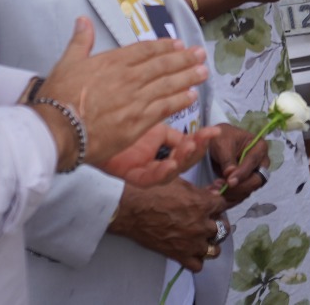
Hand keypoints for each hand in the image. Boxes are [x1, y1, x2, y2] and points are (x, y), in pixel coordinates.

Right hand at [41, 17, 208, 169]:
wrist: (59, 129)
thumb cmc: (59, 96)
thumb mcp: (67, 62)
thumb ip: (80, 41)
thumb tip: (83, 20)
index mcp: (113, 61)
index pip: (145, 50)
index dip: (164, 46)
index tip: (178, 43)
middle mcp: (129, 78)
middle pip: (163, 65)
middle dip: (184, 59)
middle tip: (200, 54)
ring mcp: (136, 100)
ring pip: (168, 85)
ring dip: (188, 77)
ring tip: (203, 72)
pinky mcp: (139, 122)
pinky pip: (165, 108)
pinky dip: (180, 101)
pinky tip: (192, 96)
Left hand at [101, 123, 219, 186]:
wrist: (94, 132)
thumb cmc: (124, 130)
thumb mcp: (156, 129)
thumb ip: (174, 134)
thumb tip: (194, 134)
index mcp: (164, 153)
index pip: (188, 149)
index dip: (202, 141)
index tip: (215, 131)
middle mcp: (158, 165)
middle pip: (183, 162)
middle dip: (196, 151)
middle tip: (204, 139)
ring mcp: (146, 173)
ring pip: (170, 172)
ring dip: (183, 160)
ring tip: (191, 147)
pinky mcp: (133, 178)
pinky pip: (151, 179)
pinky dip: (163, 172)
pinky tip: (171, 163)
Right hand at [111, 178, 229, 271]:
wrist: (130, 209)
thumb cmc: (151, 191)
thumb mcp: (178, 182)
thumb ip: (199, 190)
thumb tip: (213, 193)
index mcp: (203, 204)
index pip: (222, 205)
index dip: (216, 204)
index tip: (209, 204)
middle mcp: (201, 225)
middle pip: (223, 229)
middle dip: (215, 223)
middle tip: (205, 220)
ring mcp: (191, 243)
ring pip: (214, 250)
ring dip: (209, 243)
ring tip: (200, 238)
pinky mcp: (179, 255)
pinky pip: (198, 265)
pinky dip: (195, 260)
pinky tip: (189, 250)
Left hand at [207, 122, 267, 204]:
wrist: (216, 142)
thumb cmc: (221, 137)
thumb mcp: (222, 144)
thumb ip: (227, 159)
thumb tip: (230, 175)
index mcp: (260, 146)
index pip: (253, 162)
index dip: (242, 173)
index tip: (230, 182)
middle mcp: (262, 161)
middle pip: (257, 179)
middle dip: (241, 186)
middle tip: (225, 189)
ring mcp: (256, 173)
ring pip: (251, 188)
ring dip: (236, 192)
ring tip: (219, 189)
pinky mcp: (248, 182)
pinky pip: (244, 191)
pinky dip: (233, 194)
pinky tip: (221, 192)